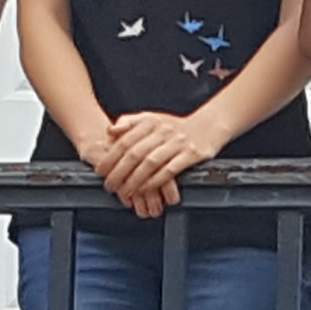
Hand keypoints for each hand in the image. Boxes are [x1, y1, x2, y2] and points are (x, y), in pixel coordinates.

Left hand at [89, 107, 213, 218]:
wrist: (208, 126)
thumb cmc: (177, 126)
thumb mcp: (152, 118)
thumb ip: (130, 123)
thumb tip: (111, 131)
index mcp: (151, 122)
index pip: (125, 140)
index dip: (111, 157)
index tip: (101, 170)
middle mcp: (163, 131)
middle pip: (135, 153)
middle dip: (119, 172)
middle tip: (109, 185)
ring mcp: (177, 142)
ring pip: (150, 163)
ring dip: (135, 180)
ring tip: (124, 191)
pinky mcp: (190, 154)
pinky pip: (169, 170)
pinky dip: (155, 182)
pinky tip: (146, 189)